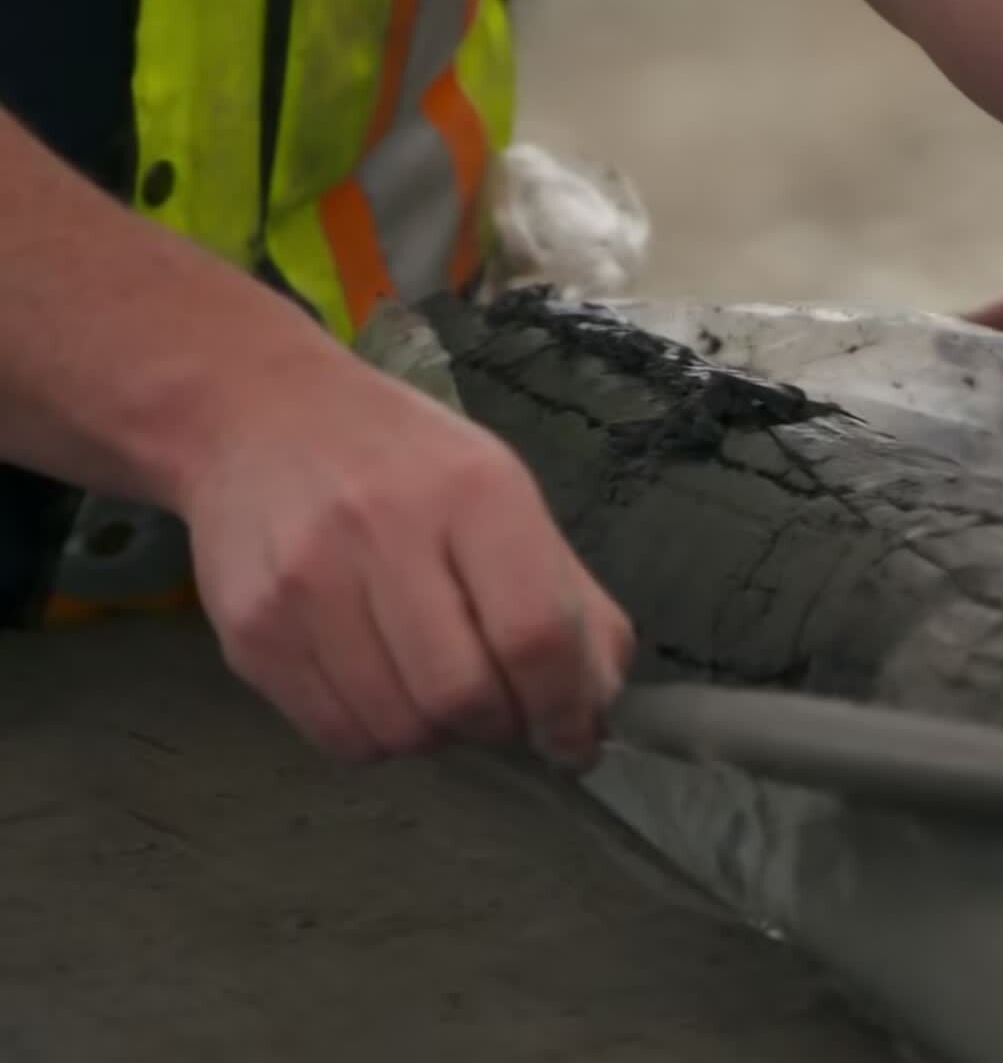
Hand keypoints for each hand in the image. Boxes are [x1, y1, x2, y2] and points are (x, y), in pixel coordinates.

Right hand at [179, 352, 634, 767]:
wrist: (258, 416)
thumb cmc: (405, 461)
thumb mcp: (505, 494)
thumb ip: (568, 596)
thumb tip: (599, 704)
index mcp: (472, 491)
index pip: (533, 633)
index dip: (565, 708)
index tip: (573, 739)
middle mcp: (383, 531)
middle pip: (463, 694)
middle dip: (501, 727)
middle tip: (505, 712)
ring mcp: (306, 584)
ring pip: (400, 728)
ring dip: (440, 735)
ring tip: (440, 692)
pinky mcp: (251, 631)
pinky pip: (337, 735)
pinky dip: (379, 737)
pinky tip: (385, 690)